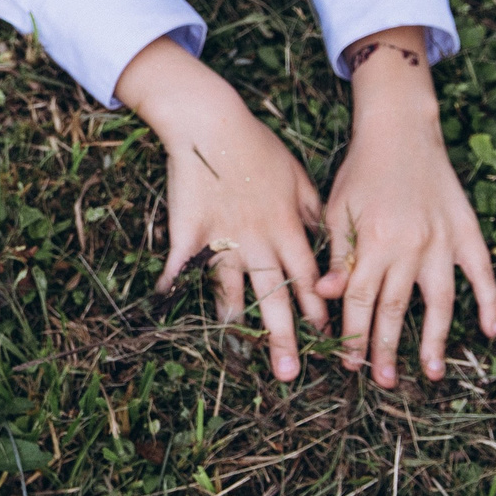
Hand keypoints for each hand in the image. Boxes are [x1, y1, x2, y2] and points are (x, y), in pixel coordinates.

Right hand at [117, 37, 327, 379]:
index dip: (318, 310)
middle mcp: (258, 240)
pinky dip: (171, 287)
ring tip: (238, 351)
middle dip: (284, 335)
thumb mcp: (298, 175)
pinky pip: (180, 265)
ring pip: (231, 288)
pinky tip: (163, 308)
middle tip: (290, 373)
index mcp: (287, 227)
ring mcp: (223, 238)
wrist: (212, 123)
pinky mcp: (190, 231)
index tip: (328, 339)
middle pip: (275, 294)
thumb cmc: (257, 146)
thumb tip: (331, 240)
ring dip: (236, 321)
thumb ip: (315, 211)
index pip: (308, 278)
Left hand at [315, 29, 495, 385]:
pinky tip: (492, 332)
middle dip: (387, 348)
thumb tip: (323, 297)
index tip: (350, 363)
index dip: (353, 334)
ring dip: (436, 340)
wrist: (401, 131)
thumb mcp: (337, 210)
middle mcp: (407, 247)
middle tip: (384, 382)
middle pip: (396, 308)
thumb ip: (337, 256)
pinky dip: (489, 302)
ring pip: (440, 301)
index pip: (359, 300)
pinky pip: (482, 274)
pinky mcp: (466, 233)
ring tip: (433, 374)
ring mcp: (441, 242)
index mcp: (371, 243)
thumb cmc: (361, 172)